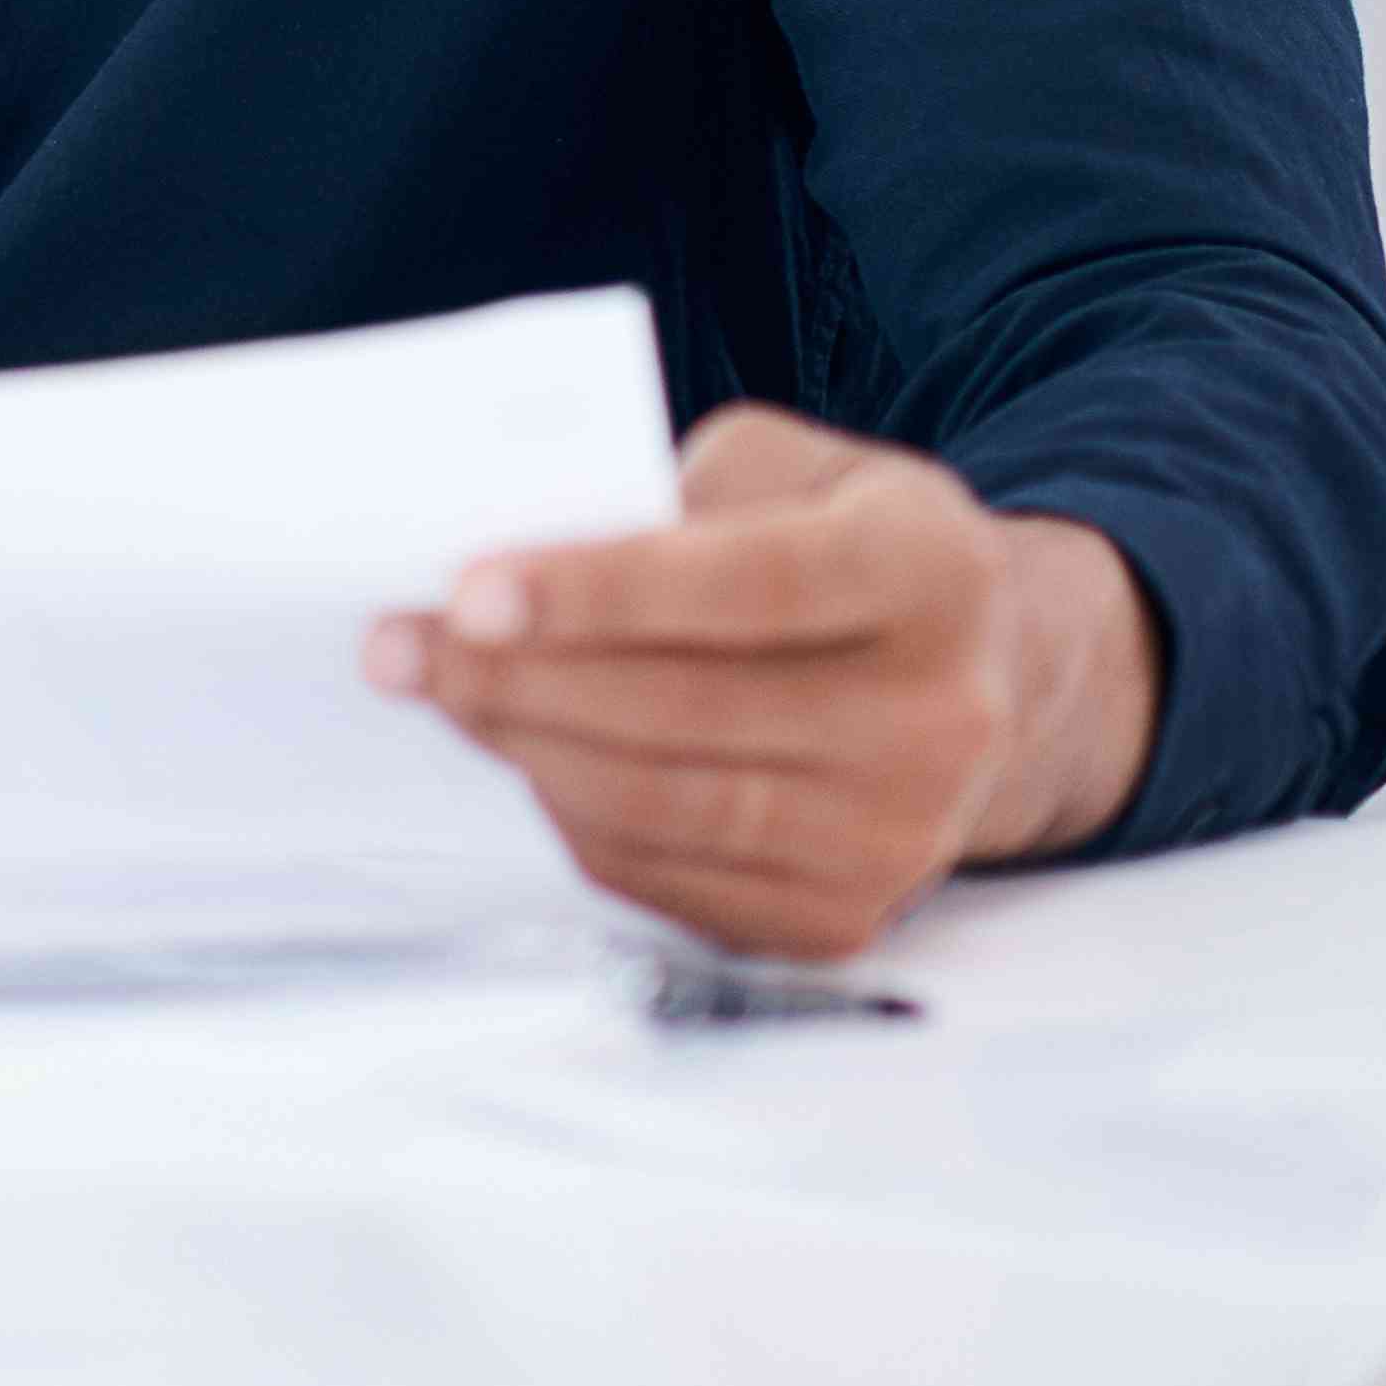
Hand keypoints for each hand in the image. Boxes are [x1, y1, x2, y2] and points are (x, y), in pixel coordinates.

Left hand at [362, 403, 1160, 959]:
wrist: (987, 679)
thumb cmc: (849, 547)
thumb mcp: (795, 470)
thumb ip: (676, 493)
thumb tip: (516, 552)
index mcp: (931, 572)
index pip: (747, 588)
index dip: (600, 592)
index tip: (469, 588)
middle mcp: (939, 717)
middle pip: (685, 709)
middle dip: (513, 676)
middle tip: (397, 642)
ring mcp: (900, 834)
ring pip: (663, 803)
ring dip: (522, 745)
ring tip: (433, 689)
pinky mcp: (845, 916)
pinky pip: (667, 878)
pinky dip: (573, 815)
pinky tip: (524, 751)